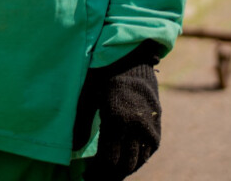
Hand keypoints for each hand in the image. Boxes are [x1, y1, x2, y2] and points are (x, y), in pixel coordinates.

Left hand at [76, 43, 161, 176]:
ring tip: (108, 174)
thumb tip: (73, 149)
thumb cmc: (101, 75)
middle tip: (95, 178)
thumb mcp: (86, 97)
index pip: (109, 159)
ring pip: (139, 160)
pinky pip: (149, 151)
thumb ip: (80, 124)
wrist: (131, 60)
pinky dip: (138, 160)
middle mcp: (137, 127)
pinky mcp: (157, 125)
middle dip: (109, 175)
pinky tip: (127, 164)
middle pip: (125, 164)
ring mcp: (149, 127)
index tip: (87, 175)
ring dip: (124, 170)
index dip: (98, 172)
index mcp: (117, 120)